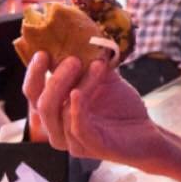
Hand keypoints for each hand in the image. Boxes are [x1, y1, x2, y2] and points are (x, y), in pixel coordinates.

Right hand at [21, 51, 160, 166]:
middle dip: (53, 78)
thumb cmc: (120, 107)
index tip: (43, 51)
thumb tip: (81, 34)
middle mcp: (57, 128)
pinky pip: (76, 127)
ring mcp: (72, 141)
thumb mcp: (102, 78)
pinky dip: (76, 108)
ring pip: (59, 112)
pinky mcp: (90, 147)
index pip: (33, 93)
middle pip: (40, 103)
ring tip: (92, 65)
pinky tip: (78, 92)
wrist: (147, 132)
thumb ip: (88, 61)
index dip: (34, 72)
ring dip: (73, 85)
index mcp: (55, 111)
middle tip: (73, 59)